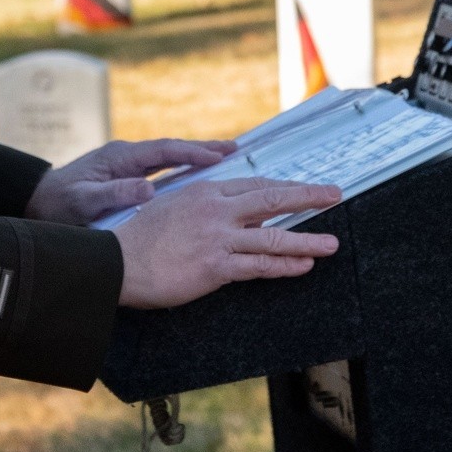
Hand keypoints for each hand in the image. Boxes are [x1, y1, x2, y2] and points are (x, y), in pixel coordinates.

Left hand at [24, 137, 237, 226]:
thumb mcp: (84, 202)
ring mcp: (128, 166)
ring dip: (196, 158)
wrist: (38, 203)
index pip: (164, 150)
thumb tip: (148, 190)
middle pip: (172, 149)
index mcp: (120, 157)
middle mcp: (127, 156)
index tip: (220, 155)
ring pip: (169, 159)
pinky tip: (198, 179)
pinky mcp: (127, 177)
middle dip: (203, 149)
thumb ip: (114, 193)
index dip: (193, 151)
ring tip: (226, 160)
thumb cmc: (58, 206)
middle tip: (235, 149)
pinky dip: (182, 170)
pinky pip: (162, 171)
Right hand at [115, 178, 343, 307]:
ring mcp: (218, 238)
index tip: (305, 188)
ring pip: (273, 236)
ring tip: (331, 244)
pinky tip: (303, 266)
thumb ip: (202, 203)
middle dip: (308, 197)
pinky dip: (284, 266)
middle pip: (273, 199)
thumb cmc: (139, 236)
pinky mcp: (216, 267)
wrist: (118, 262)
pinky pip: (259, 266)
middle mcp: (217, 210)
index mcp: (206, 191)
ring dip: (306, 240)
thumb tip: (229, 207)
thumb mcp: (172, 204)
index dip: (284, 187)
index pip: (255, 185)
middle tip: (334, 195)